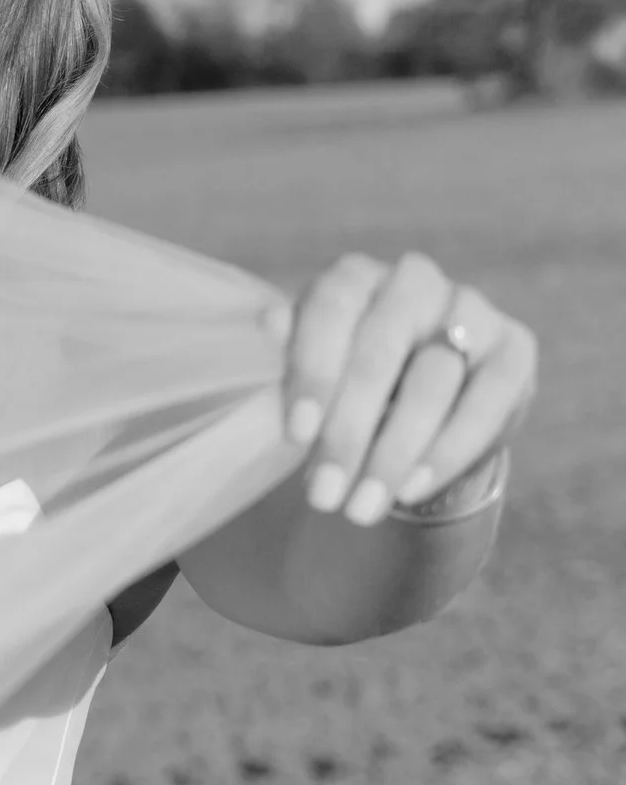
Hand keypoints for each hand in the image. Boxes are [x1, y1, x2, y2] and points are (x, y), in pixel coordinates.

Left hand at [280, 251, 535, 527]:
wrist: (414, 417)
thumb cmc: (347, 390)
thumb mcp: (314, 376)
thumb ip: (295, 353)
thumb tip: (269, 320)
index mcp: (356, 278)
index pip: (332, 306)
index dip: (314, 370)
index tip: (297, 435)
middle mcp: (415, 282)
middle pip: (381, 350)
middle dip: (349, 430)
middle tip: (324, 494)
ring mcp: (471, 312)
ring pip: (434, 381)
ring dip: (394, 452)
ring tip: (362, 507)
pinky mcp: (515, 350)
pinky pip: (486, 403)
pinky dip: (446, 451)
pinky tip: (411, 488)